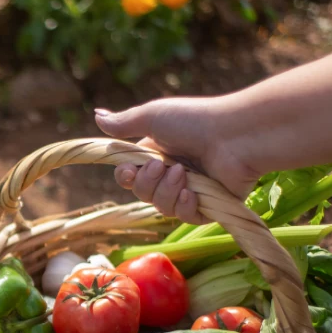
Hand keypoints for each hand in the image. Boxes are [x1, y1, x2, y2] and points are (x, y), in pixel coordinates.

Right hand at [95, 97, 259, 223]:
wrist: (235, 136)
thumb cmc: (195, 121)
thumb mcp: (154, 117)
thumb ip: (124, 123)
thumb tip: (96, 115)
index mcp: (158, 153)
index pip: (130, 176)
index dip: (125, 177)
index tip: (128, 171)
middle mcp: (172, 173)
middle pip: (142, 194)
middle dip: (147, 183)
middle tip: (162, 167)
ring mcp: (191, 190)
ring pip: (161, 207)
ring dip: (167, 192)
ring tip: (184, 174)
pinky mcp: (209, 206)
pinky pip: (185, 217)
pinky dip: (185, 206)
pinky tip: (192, 194)